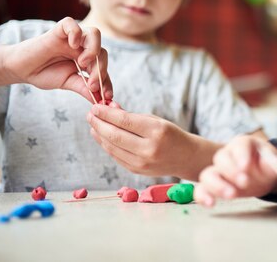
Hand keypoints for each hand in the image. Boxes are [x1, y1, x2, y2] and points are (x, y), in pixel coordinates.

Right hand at [0, 17, 111, 102]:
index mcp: (87, 59)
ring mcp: (72, 38)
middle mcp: (82, 47)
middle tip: (91, 84)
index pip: (104, 67)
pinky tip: (72, 44)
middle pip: (102, 51)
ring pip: (94, 33)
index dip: (107, 81)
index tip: (107, 96)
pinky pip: (71, 23)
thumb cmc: (44, 74)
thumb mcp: (68, 83)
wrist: (21, 69)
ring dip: (93, 49)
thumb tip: (100, 100)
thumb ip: (84, 88)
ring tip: (82, 62)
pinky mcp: (58, 31)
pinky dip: (75, 32)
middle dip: (100, 69)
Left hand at [86, 104, 220, 179]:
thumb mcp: (156, 120)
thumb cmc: (171, 134)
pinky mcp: (136, 170)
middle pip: (114, 135)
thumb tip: (109, 108)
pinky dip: (107, 145)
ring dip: (99, 135)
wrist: (186, 157)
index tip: (96, 106)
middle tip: (90, 114)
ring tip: (93, 124)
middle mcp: (149, 148)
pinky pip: (116, 156)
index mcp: (157, 131)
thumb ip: (132, 116)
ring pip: (112, 147)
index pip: (124, 121)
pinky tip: (102, 137)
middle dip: (99, 123)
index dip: (106, 113)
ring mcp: (142, 162)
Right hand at [193, 135, 276, 206]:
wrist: (263, 174)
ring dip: (217, 185)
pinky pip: (202, 188)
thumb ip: (275, 162)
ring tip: (232, 195)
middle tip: (244, 182)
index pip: (239, 145)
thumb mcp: (274, 161)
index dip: (241, 155)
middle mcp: (228, 154)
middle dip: (231, 171)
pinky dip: (203, 196)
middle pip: (221, 158)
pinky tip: (210, 204)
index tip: (246, 166)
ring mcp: (219, 170)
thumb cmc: (267, 163)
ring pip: (208, 173)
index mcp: (243, 144)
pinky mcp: (214, 185)